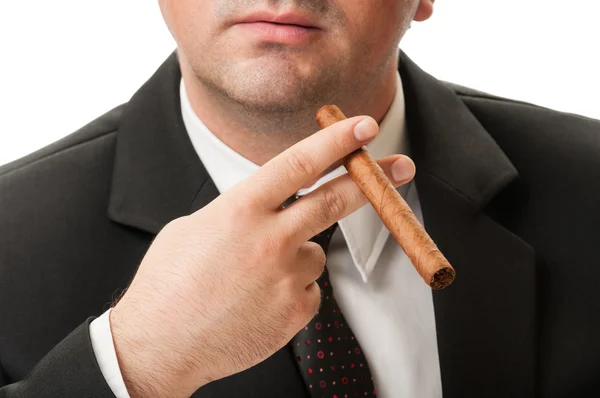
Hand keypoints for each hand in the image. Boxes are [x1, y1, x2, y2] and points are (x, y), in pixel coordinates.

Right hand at [109, 116, 415, 396]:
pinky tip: (256, 301)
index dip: (336, 141)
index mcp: (239, 210)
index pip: (299, 163)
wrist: (160, 345)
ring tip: (251, 278)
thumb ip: (242, 211)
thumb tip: (275, 207)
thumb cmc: (169, 283)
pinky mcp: (297, 312)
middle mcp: (270, 240)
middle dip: (372, 180)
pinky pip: (308, 288)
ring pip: (313, 252)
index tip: (364, 126)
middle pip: (334, 200)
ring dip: (294, 256)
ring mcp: (286, 278)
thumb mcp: (195, 227)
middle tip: (401, 167)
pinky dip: (290, 289)